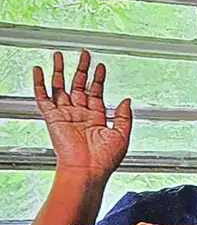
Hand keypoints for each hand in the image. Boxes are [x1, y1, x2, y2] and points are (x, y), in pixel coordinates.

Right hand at [33, 50, 131, 179]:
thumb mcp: (122, 135)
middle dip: (81, 69)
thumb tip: (128, 100)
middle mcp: (80, 115)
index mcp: (97, 119)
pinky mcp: (53, 119)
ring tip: (59, 55)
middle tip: (84, 54)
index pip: (96, 93)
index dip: (98, 79)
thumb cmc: (104, 160)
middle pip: (79, 86)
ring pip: (61, 87)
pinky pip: (43, 98)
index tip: (100, 66)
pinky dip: (40, 84)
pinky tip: (40, 71)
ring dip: (60, 71)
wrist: (88, 170)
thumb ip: (126, 117)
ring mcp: (66, 115)